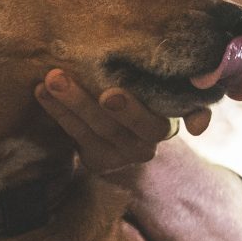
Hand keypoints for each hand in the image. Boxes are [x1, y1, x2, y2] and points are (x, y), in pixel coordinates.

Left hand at [35, 67, 210, 186]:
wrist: (120, 128)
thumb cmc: (143, 96)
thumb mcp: (161, 93)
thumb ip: (181, 97)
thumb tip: (199, 127)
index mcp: (168, 122)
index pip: (158, 119)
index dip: (137, 111)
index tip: (110, 95)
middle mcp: (148, 144)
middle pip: (119, 125)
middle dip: (89, 101)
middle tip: (63, 78)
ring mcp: (122, 156)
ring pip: (96, 130)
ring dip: (69, 102)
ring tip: (49, 79)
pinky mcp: (100, 161)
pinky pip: (78, 136)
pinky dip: (59, 113)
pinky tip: (41, 92)